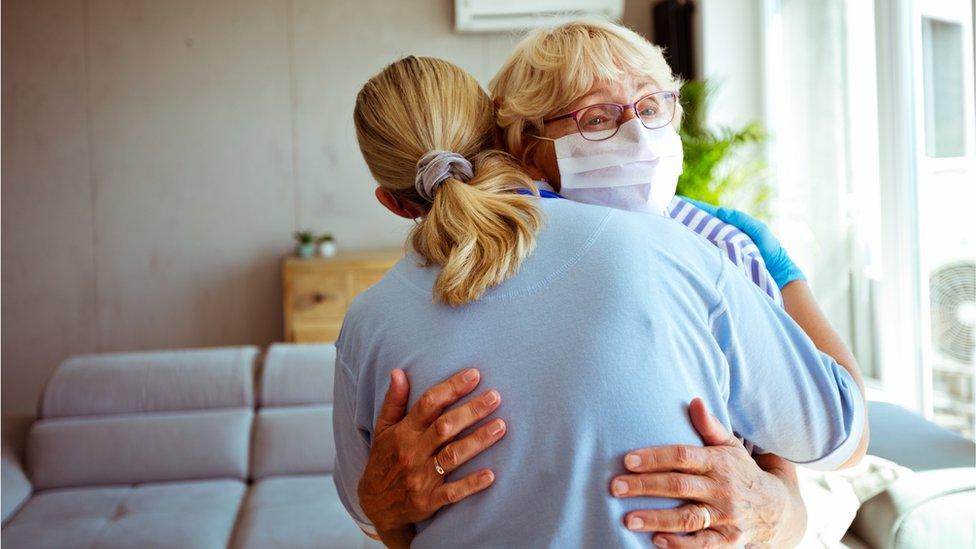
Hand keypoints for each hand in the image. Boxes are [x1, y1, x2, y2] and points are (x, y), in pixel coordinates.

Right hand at [358, 368, 506, 546]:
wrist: (375, 505)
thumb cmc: (384, 460)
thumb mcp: (383, 429)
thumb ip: (393, 401)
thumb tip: (398, 371)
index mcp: (404, 432)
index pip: (428, 404)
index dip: (451, 388)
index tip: (474, 375)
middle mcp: (412, 452)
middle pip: (444, 427)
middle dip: (471, 411)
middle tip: (495, 396)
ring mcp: (420, 477)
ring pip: (452, 456)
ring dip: (477, 441)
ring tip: (501, 426)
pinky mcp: (428, 501)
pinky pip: (452, 493)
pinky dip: (471, 484)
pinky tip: (491, 475)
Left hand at [611, 398, 802, 547]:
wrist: (776, 508)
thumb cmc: (741, 472)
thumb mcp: (730, 446)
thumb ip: (709, 426)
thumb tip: (693, 400)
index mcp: (718, 462)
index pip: (683, 456)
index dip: (655, 457)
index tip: (627, 460)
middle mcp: (722, 488)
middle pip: (679, 486)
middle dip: (645, 486)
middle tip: (615, 487)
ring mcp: (726, 516)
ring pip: (687, 518)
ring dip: (657, 518)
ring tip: (628, 519)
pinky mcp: (729, 540)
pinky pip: (702, 545)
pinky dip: (680, 544)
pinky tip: (656, 541)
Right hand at [680, 197, 804, 288]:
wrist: (777, 275)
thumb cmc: (770, 250)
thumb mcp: (758, 229)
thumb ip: (739, 219)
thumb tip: (717, 212)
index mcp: (730, 226)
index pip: (708, 214)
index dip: (694, 208)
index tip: (678, 202)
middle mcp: (722, 238)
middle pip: (699, 227)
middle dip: (684, 220)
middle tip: (665, 215)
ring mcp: (719, 251)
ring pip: (698, 241)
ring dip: (685, 236)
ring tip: (668, 229)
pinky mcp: (719, 264)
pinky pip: (703, 255)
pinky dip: (693, 251)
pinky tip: (682, 249)